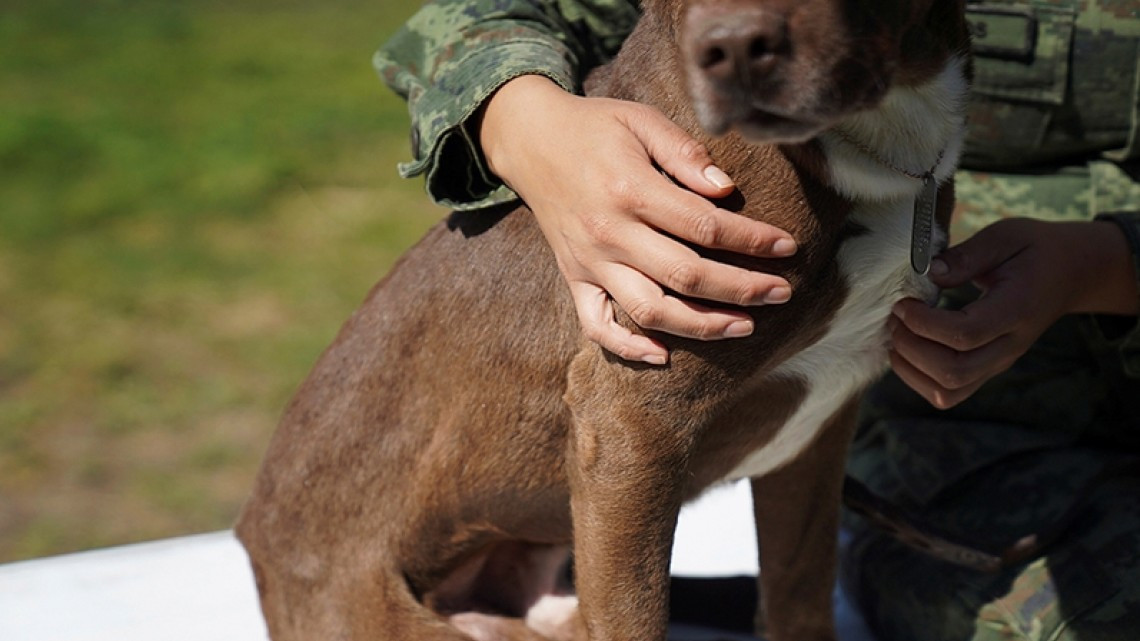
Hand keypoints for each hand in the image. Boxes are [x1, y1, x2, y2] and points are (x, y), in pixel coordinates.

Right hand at [477, 75, 796, 364]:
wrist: (529, 139)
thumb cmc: (595, 127)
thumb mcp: (642, 120)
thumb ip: (685, 153)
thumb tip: (726, 189)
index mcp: (631, 190)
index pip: (705, 227)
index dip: (752, 241)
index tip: (787, 247)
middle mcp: (610, 233)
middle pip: (686, 275)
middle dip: (742, 289)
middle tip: (781, 293)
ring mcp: (589, 261)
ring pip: (649, 309)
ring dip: (701, 325)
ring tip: (743, 326)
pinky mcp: (574, 277)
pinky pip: (596, 325)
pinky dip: (627, 347)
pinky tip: (663, 356)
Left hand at [889, 218, 1137, 407]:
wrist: (1069, 273)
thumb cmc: (1033, 251)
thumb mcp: (1005, 237)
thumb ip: (966, 255)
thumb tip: (928, 272)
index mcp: (1017, 311)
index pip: (965, 335)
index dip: (924, 323)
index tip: (902, 302)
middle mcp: (1009, 346)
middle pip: (954, 372)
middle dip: (912, 348)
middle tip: (895, 318)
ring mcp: (998, 362)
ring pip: (948, 391)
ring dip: (911, 368)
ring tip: (897, 334)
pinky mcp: (986, 369)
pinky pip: (948, 392)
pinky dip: (918, 379)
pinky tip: (906, 350)